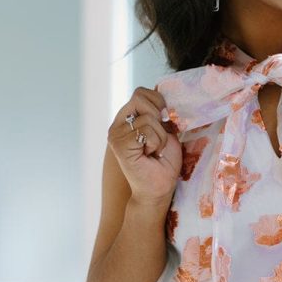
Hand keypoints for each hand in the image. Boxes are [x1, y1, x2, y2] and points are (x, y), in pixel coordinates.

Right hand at [107, 86, 182, 204]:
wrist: (158, 189)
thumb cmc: (164, 163)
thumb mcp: (166, 131)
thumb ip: (161, 114)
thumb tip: (164, 96)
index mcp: (127, 118)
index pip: (141, 92)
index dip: (158, 103)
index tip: (164, 124)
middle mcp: (118, 123)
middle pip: (140, 96)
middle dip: (158, 117)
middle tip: (158, 139)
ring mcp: (116, 133)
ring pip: (148, 117)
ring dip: (160, 136)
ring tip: (154, 151)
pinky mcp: (119, 144)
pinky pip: (147, 131)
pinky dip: (156, 143)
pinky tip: (149, 155)